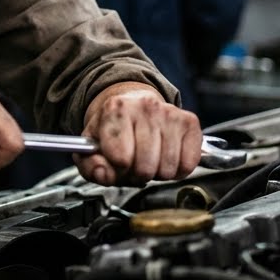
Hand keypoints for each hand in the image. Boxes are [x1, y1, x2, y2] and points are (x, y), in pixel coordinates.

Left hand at [75, 83, 200, 184]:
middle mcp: (145, 106)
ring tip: (149, 159)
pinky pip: (188, 164)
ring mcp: (170, 112)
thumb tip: (104, 175)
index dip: (117, 168)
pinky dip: (177, 170)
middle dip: (138, 173)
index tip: (117, 160)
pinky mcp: (190, 122)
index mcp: (116, 109)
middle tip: (134, 162)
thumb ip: (90, 165)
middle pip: (145, 167)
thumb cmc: (114, 129)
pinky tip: (166, 157)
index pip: (119, 158)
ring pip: (167, 168)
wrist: (133, 104)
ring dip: (157, 173)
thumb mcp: (92, 145)